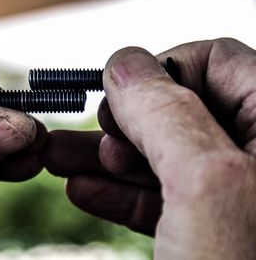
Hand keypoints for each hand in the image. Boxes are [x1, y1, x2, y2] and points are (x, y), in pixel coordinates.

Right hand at [42, 38, 255, 258]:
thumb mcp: (207, 186)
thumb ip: (166, 114)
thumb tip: (125, 65)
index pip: (215, 62)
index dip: (161, 72)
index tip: (120, 97)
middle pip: (178, 110)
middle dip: (122, 119)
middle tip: (87, 132)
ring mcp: (231, 196)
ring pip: (159, 155)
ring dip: (105, 155)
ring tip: (60, 157)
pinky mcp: (208, 230)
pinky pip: (158, 197)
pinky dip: (116, 191)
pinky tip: (84, 190)